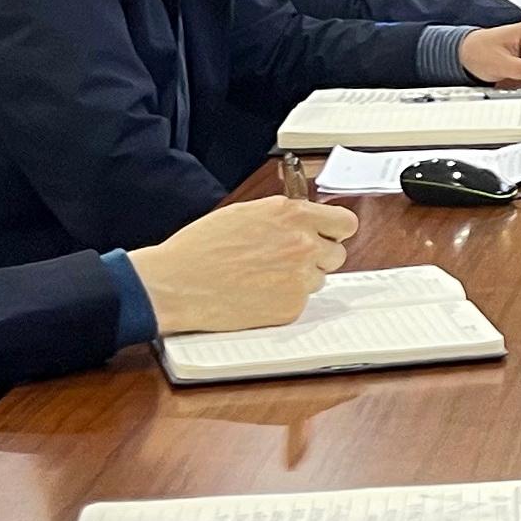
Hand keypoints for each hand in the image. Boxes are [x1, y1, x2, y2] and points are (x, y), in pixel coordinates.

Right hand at [128, 196, 355, 335]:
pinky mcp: (291, 306)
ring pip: (319, 280)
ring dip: (300, 279)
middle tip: (287, 261)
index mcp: (292, 215)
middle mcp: (303, 243)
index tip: (326, 237)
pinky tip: (256, 294)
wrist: (176, 283)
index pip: (345, 223)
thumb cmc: (200, 247)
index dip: (333, 232)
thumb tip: (306, 221)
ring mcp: (299, 277)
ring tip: (263, 277)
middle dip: (317, 257)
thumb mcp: (246, 214)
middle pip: (337, 254)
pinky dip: (284, 301)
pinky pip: (301, 302)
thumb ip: (284, 216)